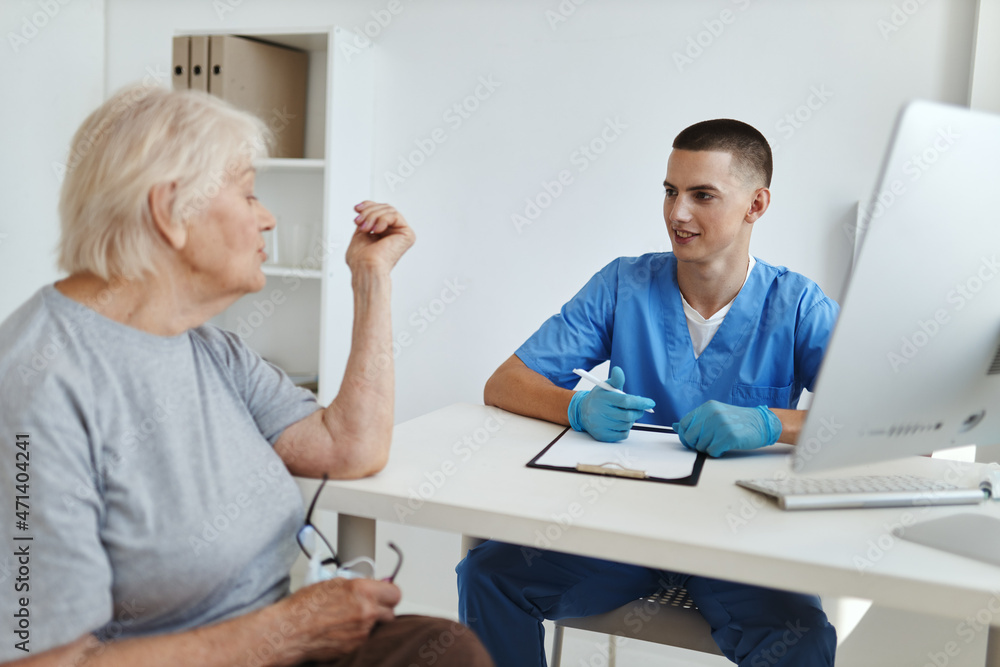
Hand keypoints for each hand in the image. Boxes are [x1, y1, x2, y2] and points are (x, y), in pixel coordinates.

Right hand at [278, 577, 400, 662]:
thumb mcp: (334, 584)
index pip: (395, 593)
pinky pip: (365, 640)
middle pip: (391, 613)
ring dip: (370, 624)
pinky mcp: (355, 648)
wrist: (289, 631)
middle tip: (371, 608)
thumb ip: (357, 586)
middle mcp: (366, 612)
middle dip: (382, 610)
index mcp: (362, 591)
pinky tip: (343, 630)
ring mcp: (362, 633)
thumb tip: (370, 588)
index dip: (389, 594)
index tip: (385, 595)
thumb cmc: (304, 606)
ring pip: (377, 628)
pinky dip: (358, 635)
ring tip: (350, 620)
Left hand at [346, 201, 415, 274]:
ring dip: (372, 216)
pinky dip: (382, 220)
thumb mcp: (360, 233)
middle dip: (368, 212)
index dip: (369, 206)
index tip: (356, 209)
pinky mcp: (407, 234)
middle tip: (359, 222)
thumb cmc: (361, 259)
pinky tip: (376, 230)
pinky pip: (394, 215)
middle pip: (384, 208)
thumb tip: (365, 210)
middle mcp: (395, 233)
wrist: (365, 267)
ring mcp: (402, 234)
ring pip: (388, 210)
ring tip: (366, 228)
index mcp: (385, 234)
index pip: (381, 211)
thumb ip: (366, 221)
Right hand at [568, 366, 654, 441]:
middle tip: (639, 409)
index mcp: (602, 398)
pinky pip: (623, 434)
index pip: (626, 401)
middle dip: (638, 412)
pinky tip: (620, 422)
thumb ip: (616, 380)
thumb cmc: (599, 398)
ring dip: (631, 420)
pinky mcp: (602, 435)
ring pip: (627, 425)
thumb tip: (618, 370)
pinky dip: (626, 429)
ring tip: (626, 414)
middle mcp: (600, 412)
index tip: (650, 403)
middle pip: (628, 415)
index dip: (641, 402)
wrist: (582, 411)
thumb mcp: (606, 386)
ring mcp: (600, 425)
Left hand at [672, 401, 781, 456]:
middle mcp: (712, 414)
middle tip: (707, 444)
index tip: (690, 441)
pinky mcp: (729, 436)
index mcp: (707, 408)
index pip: (684, 424)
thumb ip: (696, 420)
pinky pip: (712, 452)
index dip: (684, 436)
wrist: (762, 423)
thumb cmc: (738, 421)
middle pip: (690, 437)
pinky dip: (717, 452)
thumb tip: (675, 426)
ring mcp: (721, 424)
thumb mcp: (715, 415)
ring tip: (720, 442)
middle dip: (696, 445)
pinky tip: (725, 446)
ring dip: (708, 449)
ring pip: (701, 446)